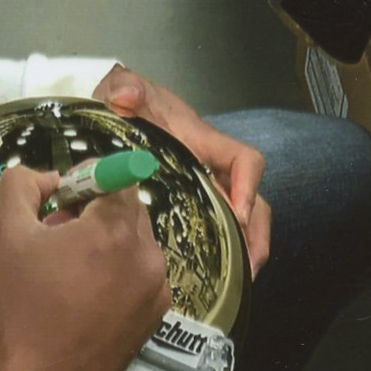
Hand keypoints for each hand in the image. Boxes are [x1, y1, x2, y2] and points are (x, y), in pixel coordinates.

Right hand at [0, 166, 170, 370]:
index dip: (83, 183)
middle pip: (127, 210)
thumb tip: (50, 179)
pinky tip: (80, 298)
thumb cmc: (17, 306)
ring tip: (63, 273)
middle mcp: (150, 257)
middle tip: (52, 240)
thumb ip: (23, 183)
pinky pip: (137, 276)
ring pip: (132, 244)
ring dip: (102, 245)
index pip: (116, 178)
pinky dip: (114, 275)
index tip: (56, 205)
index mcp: (118, 230)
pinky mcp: (154, 319)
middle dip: (91, 215)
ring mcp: (157, 291)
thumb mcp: (3, 230)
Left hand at [94, 64, 271, 275]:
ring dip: (244, 250)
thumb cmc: (127, 100)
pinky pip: (212, 230)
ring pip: (238, 222)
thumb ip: (124, 87)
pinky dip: (218, 253)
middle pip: (252, 202)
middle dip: (255, 235)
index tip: (240, 215)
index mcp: (201, 143)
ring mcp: (200, 189)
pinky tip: (207, 278)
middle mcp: (209, 169)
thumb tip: (128, 97)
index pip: (243, 160)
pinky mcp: (185, 205)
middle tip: (247, 269)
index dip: (248, 186)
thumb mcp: (123, 88)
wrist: (115, 109)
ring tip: (239, 283)